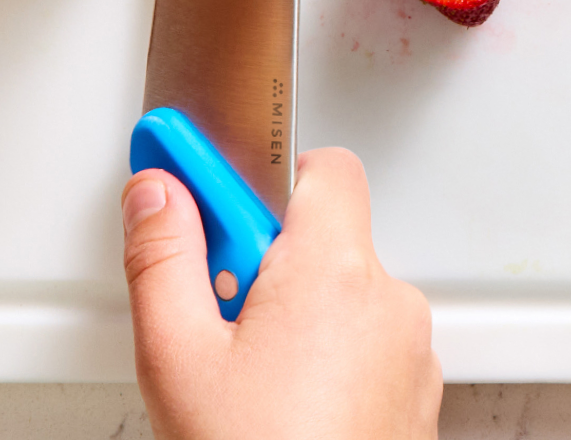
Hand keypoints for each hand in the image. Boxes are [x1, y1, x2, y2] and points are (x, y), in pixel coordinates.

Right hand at [121, 148, 441, 439]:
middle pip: (321, 236)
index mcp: (335, 272)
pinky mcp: (412, 401)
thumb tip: (158, 192)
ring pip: (341, 295)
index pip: (319, 167)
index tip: (194, 180)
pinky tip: (278, 403)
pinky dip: (322, 357)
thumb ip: (162, 254)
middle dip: (262, 258)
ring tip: (244, 374)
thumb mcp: (176, 353)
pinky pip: (362, 346)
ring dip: (293, 312)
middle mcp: (389, 305)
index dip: (252, 175)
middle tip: (213, 309)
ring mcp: (409, 357)